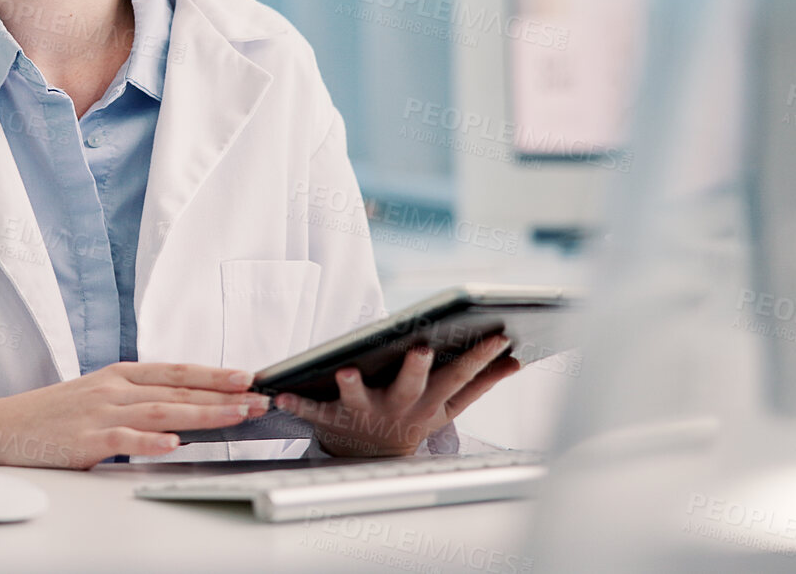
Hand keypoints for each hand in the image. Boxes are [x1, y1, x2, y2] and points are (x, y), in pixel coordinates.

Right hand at [0, 362, 271, 468]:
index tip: (248, 376)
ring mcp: (99, 413)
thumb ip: (134, 403)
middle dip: (222, 394)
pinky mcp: (85, 440)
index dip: (214, 373)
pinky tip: (174, 445)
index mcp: (118, 376)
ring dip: (203, 414)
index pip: (176, 371)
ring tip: (235, 415)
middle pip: (177, 390)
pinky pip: (124, 441)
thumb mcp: (95, 398)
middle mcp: (112, 389)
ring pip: (161, 412)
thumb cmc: (47, 418)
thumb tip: (178, 415)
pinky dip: (150, 443)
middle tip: (258, 397)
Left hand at [274, 335, 519, 457]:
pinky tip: (279, 392)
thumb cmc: (413, 418)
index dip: (480, 357)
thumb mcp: (448, 406)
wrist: (372, 459)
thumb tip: (516, 360)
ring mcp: (364, 413)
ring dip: (352, 387)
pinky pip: (312, 410)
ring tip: (347, 370)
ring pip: (359, 400)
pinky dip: (296, 402)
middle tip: (423, 349)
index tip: (499, 335)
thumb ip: (480, 382)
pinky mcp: (330, 417)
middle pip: (410, 387)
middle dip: (416, 370)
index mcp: (428, 401)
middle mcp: (398, 408)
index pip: (458, 376)